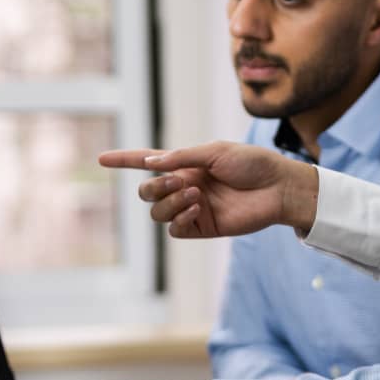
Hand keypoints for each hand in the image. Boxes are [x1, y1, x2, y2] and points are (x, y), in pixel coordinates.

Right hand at [98, 142, 318, 238]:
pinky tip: (197, 209)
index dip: (124, 160)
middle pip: (147, 191)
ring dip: (169, 202)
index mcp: (187, 164)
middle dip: (154, 186)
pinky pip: (174, 228)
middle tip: (179, 180)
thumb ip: (182, 157)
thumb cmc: (253, 163)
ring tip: (195, 194)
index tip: (101, 158)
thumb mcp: (216, 151)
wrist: (279, 187)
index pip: (148, 162)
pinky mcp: (203, 227)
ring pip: (156, 212)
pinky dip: (179, 218)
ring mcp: (192, 208)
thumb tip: (149, 163)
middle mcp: (185, 186)